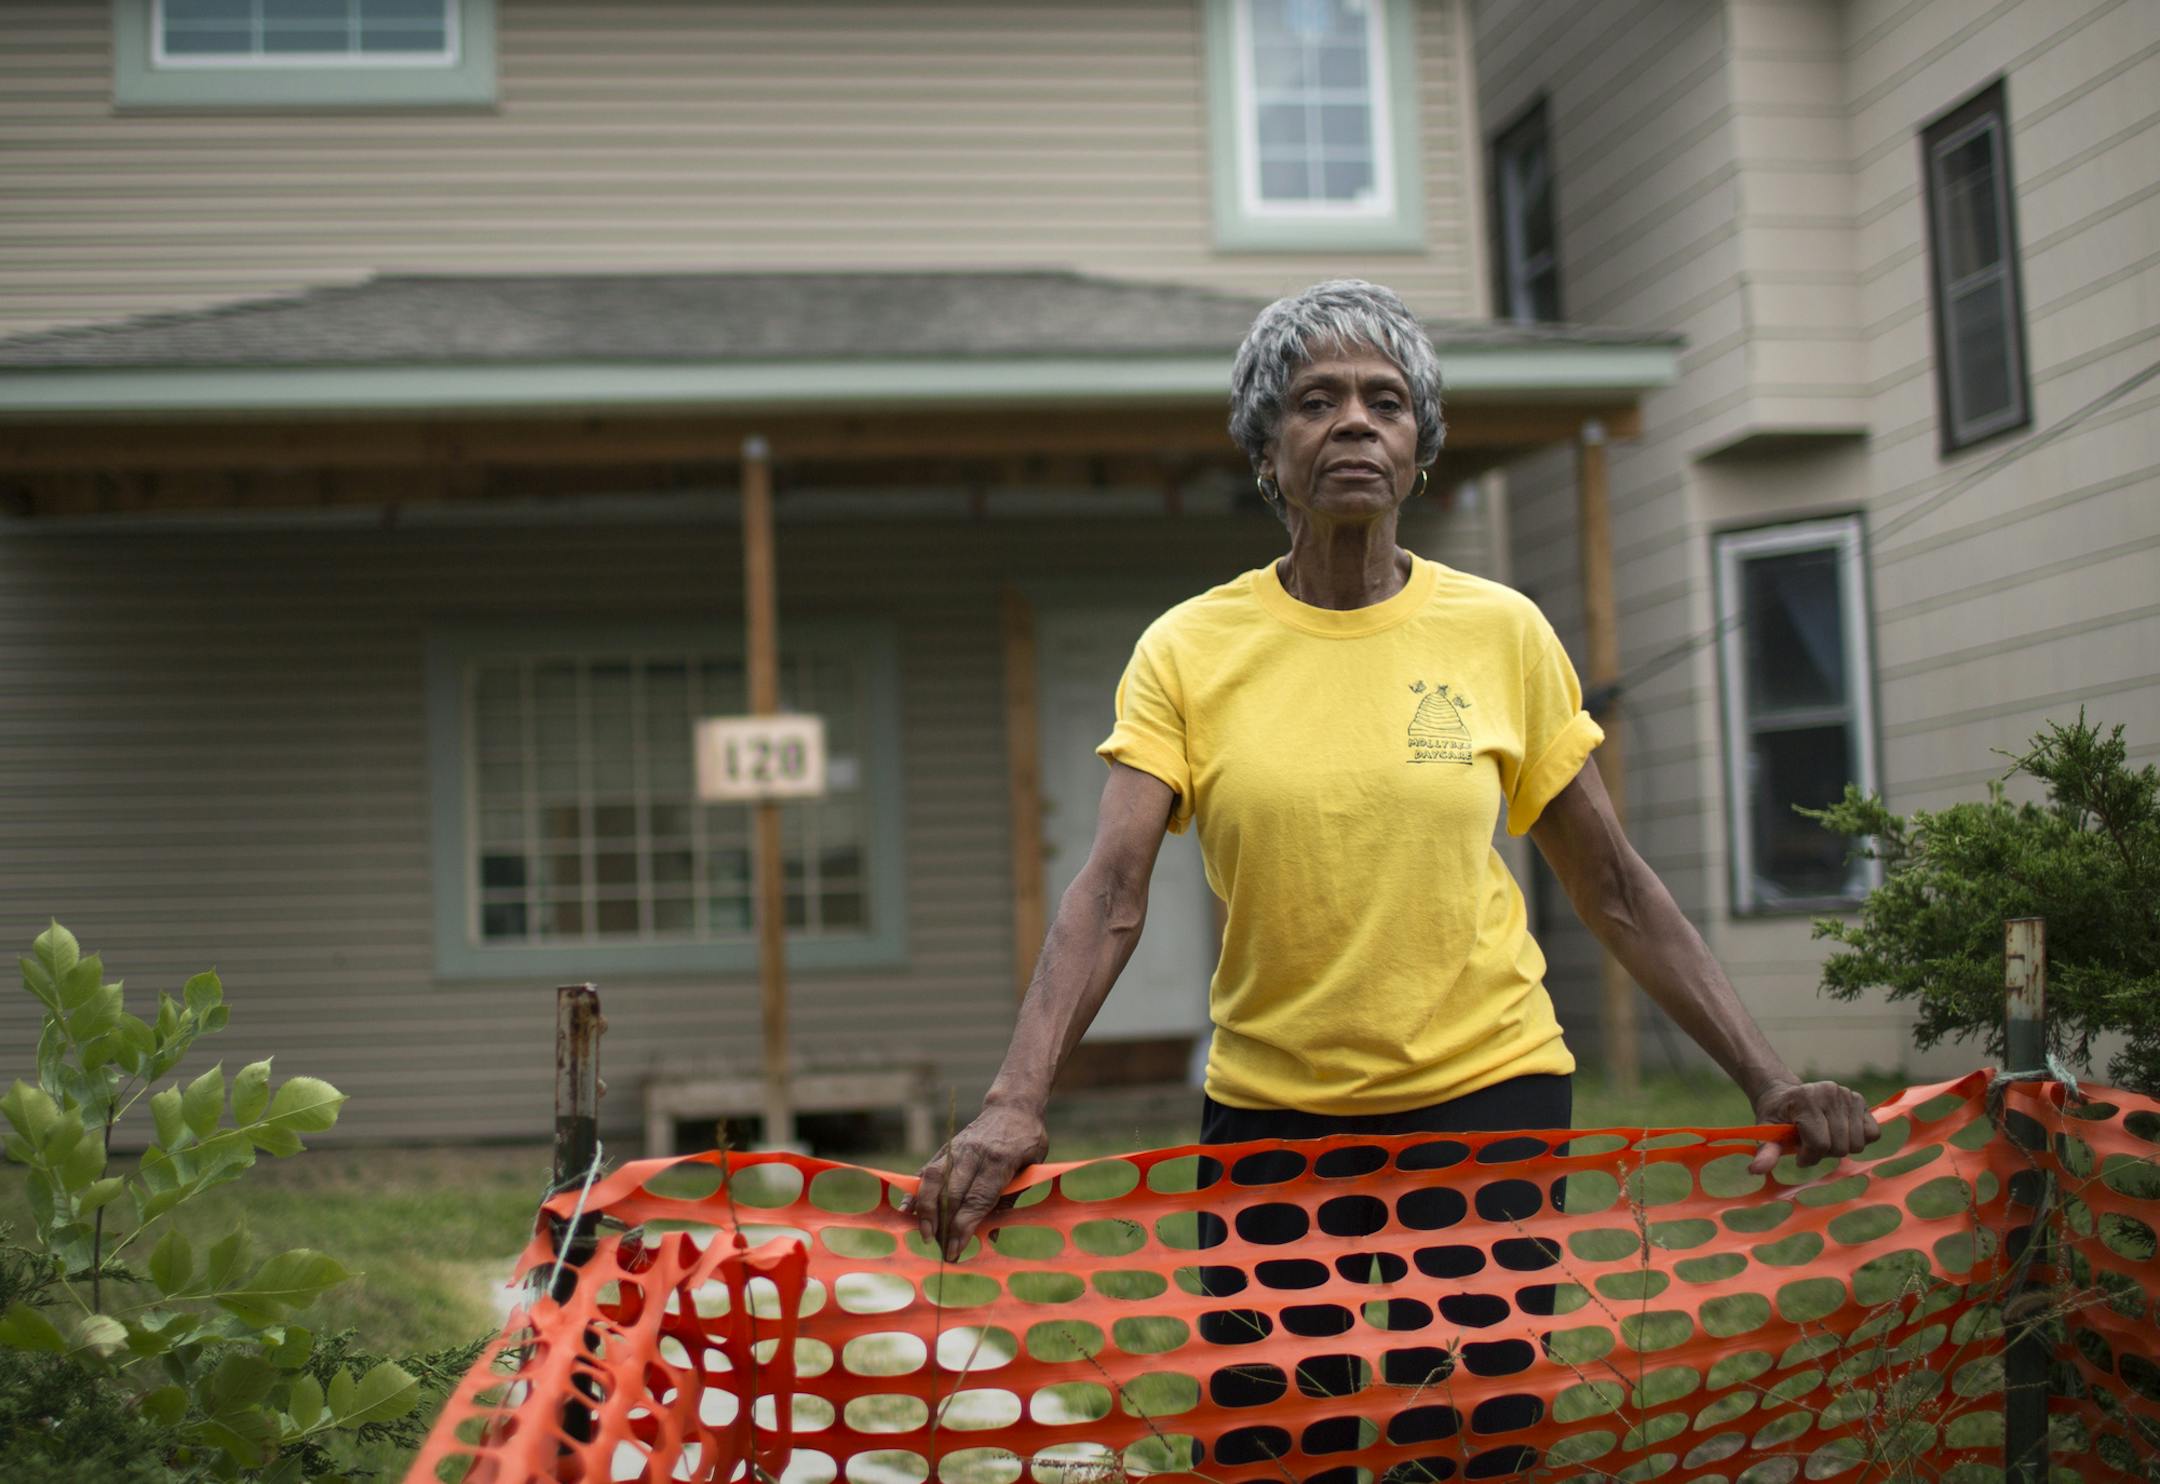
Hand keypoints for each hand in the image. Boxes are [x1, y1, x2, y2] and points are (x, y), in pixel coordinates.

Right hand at [900, 1102, 1048, 1260]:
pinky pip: (927, 1171)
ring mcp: (957, 1149)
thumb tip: (993, 1238)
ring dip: (926, 1211)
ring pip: (934, 1181)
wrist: (1013, 1106)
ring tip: (925, 1236)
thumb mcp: (1032, 1168)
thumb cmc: (1027, 1141)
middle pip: (953, 1194)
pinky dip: (915, 1191)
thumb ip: (1010, 1201)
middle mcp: (974, 1154)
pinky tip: (907, 1210)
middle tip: (943, 1252)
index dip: (964, 1227)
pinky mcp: (946, 1148)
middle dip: (945, 1226)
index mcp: (1000, 1160)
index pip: (977, 1199)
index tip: (956, 1250)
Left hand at [1748, 1079, 1880, 1173]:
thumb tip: (1755, 1170)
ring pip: (1857, 1143)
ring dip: (1840, 1148)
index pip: (1820, 1143)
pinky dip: (1859, 1139)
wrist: (1784, 1096)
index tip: (1798, 1156)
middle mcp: (1830, 1093)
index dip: (1809, 1157)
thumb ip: (1766, 1152)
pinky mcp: (1860, 1101)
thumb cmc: (1776, 1117)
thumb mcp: (1766, 1132)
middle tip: (1810, 1144)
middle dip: (1824, 1153)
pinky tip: (1840, 1133)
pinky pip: (1873, 1133)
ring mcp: (1847, 1095)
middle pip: (1840, 1146)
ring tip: (1824, 1137)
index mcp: (1806, 1099)